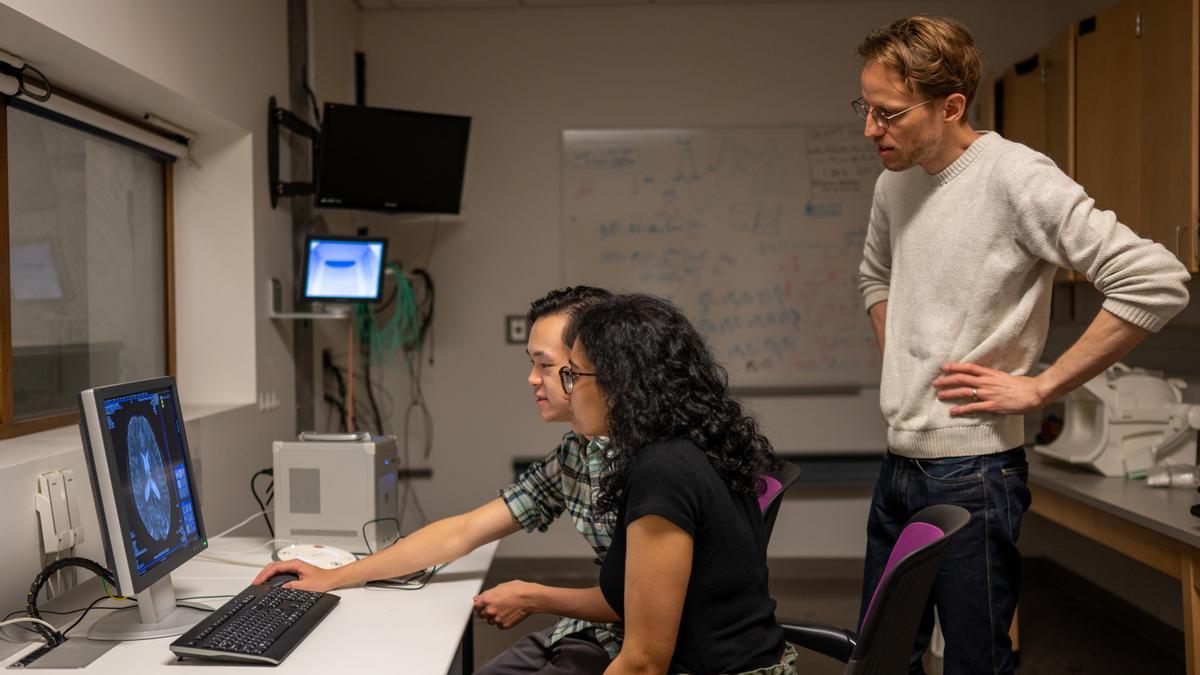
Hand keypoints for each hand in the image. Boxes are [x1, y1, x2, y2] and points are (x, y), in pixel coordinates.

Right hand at [251, 560, 336, 591]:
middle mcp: (294, 563)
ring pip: (276, 568)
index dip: (265, 574)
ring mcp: (294, 566)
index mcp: (295, 564)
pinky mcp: (295, 570)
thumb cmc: (323, 580)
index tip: (258, 581)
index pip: (275, 567)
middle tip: (255, 583)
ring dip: (266, 574)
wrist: (332, 579)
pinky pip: (280, 571)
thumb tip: (281, 588)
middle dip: (262, 574)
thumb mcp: (307, 586)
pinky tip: (269, 582)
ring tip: (259, 583)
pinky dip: (272, 575)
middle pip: (273, 566)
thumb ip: (293, 587)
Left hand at [472, 581, 537, 628]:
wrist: (529, 598)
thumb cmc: (517, 590)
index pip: (476, 606)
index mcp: (487, 599)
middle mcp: (490, 610)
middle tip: (496, 606)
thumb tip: (478, 598)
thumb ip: (486, 594)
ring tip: (504, 610)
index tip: (483, 605)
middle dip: (487, 611)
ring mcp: (497, 619)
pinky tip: (508, 615)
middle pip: (482, 615)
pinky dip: (502, 622)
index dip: (480, 605)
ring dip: (494, 618)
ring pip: (490, 621)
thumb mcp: (499, 587)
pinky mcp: (505, 625)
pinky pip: (499, 626)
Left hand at [932, 362, 1046, 415]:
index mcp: (990, 374)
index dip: (955, 366)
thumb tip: (985, 380)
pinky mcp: (992, 405)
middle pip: (962, 379)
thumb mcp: (1006, 377)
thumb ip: (994, 378)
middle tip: (935, 383)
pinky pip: (973, 407)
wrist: (1035, 392)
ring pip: (964, 392)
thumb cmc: (1023, 385)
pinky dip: (961, 410)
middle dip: (947, 380)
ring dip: (950, 394)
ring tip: (940, 395)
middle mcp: (987, 382)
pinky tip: (953, 411)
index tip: (944, 367)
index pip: (969, 367)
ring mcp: (988, 394)